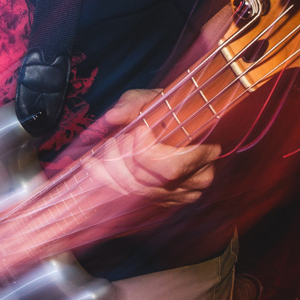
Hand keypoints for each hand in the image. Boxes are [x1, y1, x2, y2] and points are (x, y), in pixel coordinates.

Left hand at [81, 88, 218, 206]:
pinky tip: (94, 164)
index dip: (146, 154)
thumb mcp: (153, 98)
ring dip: (113, 169)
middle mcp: (196, 180)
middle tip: (115, 138)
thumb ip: (134, 103)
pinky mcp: (163, 201)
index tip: (137, 131)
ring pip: (136, 192)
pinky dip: (107, 180)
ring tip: (108, 146)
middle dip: (123, 159)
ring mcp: (180, 195)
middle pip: (148, 182)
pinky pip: (130, 197)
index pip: (171, 168)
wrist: (178, 124)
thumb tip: (114, 116)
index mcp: (205, 153)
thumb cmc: (169, 109)